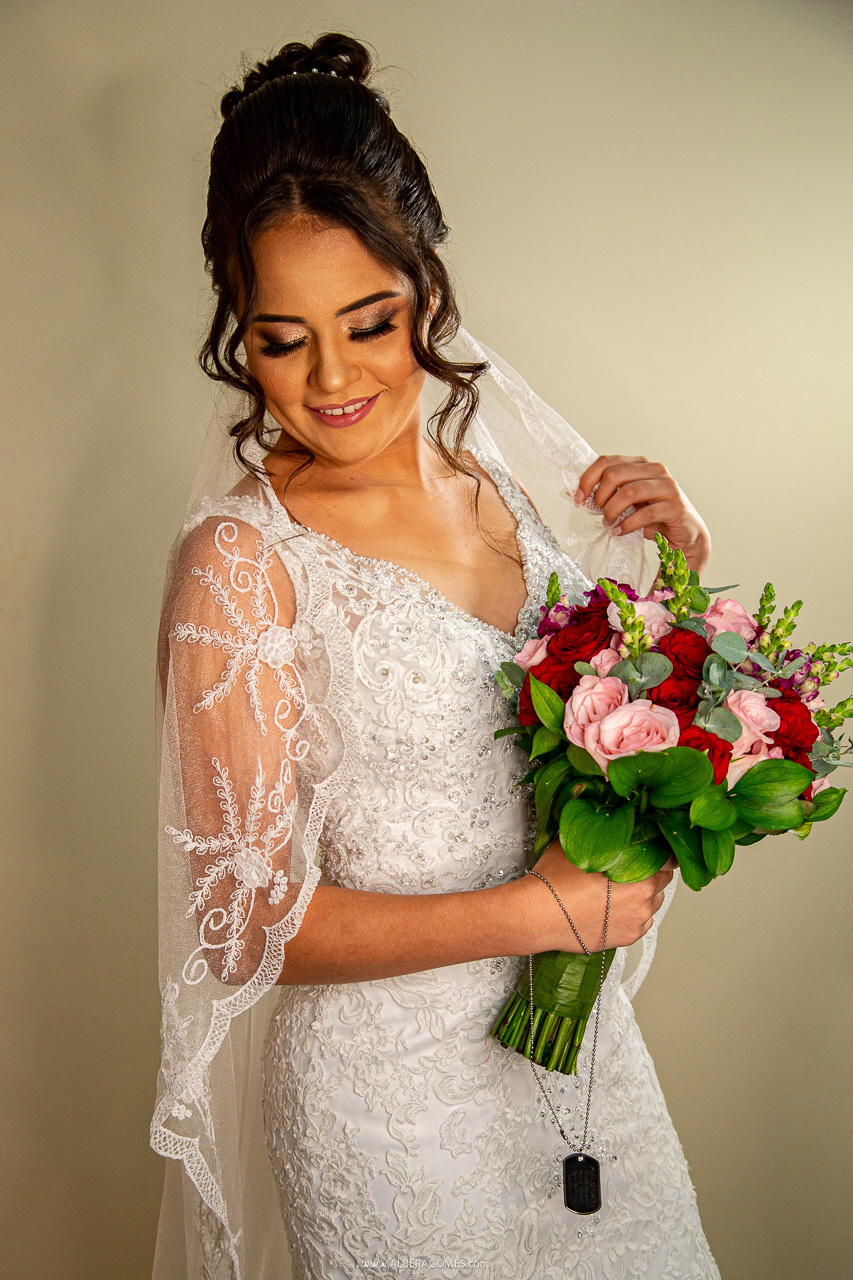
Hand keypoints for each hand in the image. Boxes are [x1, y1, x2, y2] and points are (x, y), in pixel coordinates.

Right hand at [512, 840, 676, 954]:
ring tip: (619, 889)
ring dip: (643, 895)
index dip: (661, 853)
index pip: (669, 861)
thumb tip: (600, 818)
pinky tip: (614, 907)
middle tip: (630, 868)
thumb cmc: (555, 882)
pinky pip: (641, 922)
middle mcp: (644, 901)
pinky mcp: (627, 938)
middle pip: (662, 882)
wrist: (538, 916)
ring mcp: (637, 922)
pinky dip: (633, 914)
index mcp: (640, 875)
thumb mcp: (576, 844)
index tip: (654, 850)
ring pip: (652, 903)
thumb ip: (598, 834)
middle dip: (650, 874)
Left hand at [574, 454, 710, 576]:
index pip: (607, 461)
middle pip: (615, 474)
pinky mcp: (675, 506)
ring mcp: (667, 486)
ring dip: (612, 511)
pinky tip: (619, 531)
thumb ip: (607, 494)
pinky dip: (626, 524)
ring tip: (608, 523)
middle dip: (600, 497)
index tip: (578, 498)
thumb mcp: (627, 502)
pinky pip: (644, 513)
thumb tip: (574, 492)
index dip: (588, 479)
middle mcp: (655, 470)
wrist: (686, 534)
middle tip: (598, 513)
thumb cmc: (653, 516)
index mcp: (640, 464)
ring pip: (629, 492)